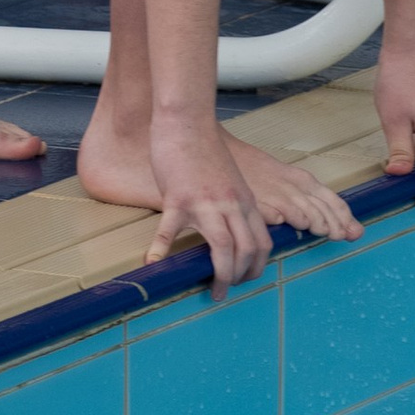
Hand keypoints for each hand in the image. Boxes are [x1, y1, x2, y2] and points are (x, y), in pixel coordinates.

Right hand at [144, 117, 276, 293]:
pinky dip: (161, 249)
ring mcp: (206, 203)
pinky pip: (169, 230)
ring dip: (221, 275)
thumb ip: (234, 203)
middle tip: (226, 290)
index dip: (257, 266)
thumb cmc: (205, 150)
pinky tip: (153, 263)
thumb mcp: (231, 179)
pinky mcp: (178, 198)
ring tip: (213, 291)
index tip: (245, 278)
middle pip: (246, 250)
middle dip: (240, 277)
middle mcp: (231, 205)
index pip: (262, 242)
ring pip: (222, 247)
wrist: (187, 122)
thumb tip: (231, 228)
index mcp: (245, 201)